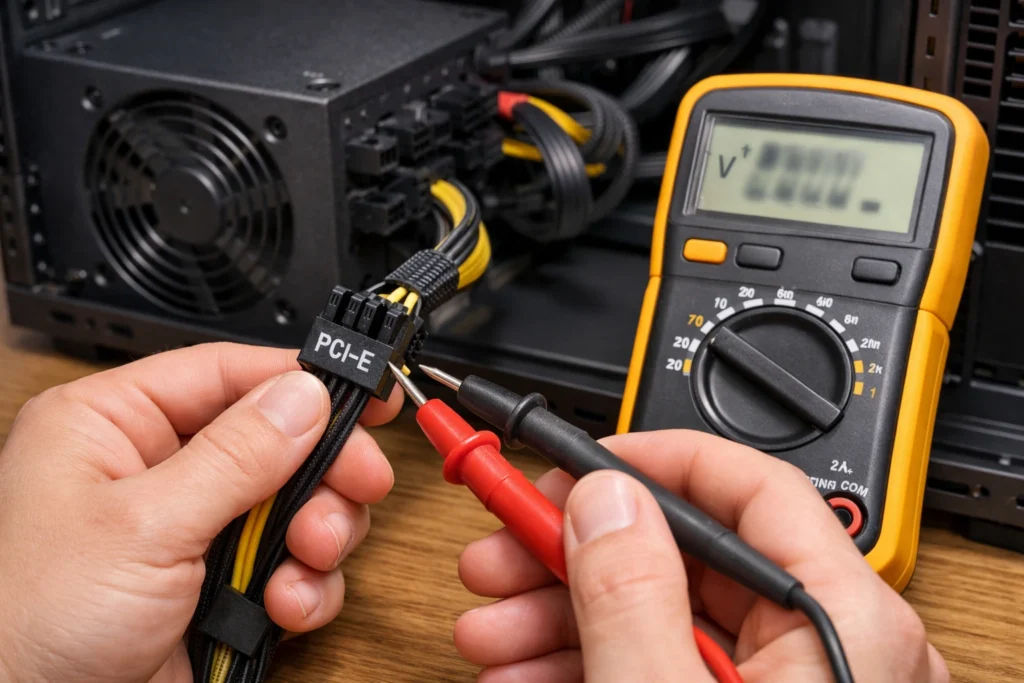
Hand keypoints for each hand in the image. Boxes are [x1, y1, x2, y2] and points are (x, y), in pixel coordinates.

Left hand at [0, 343, 401, 682]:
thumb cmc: (30, 624)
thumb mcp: (143, 526)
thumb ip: (235, 456)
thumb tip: (304, 394)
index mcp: (114, 426)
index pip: (226, 375)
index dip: (301, 380)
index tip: (367, 393)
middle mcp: (157, 471)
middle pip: (276, 439)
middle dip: (322, 470)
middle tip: (361, 483)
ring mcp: (194, 530)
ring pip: (295, 503)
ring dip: (319, 532)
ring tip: (309, 555)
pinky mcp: (220, 585)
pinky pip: (291, 565)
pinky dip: (305, 586)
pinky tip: (285, 606)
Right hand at [454, 430, 948, 682]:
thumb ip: (634, 602)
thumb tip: (603, 500)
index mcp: (844, 622)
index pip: (749, 483)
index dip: (648, 456)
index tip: (569, 461)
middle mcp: (828, 645)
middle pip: (685, 550)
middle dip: (571, 547)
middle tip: (500, 547)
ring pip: (661, 609)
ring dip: (562, 609)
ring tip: (491, 626)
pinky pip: (664, 660)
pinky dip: (592, 657)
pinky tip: (529, 667)